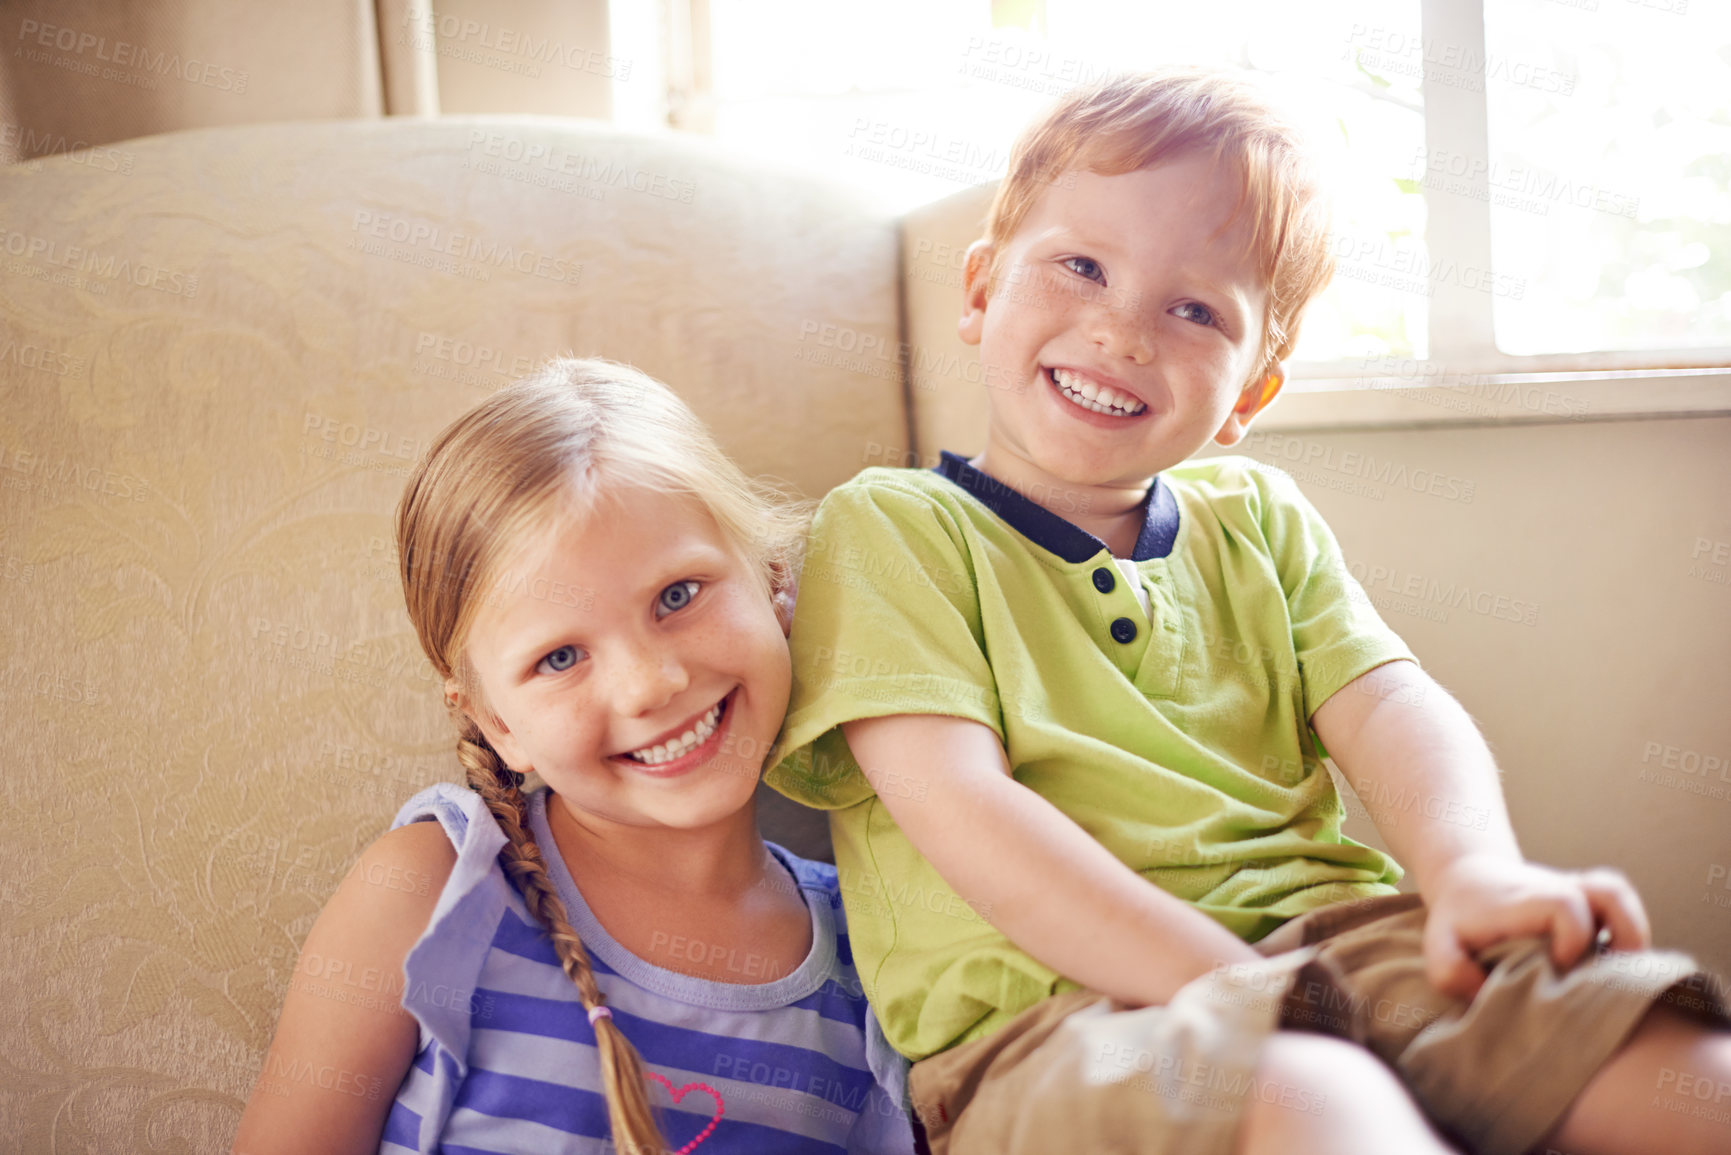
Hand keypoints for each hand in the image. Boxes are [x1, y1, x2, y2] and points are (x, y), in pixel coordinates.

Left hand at [1420, 853, 1650, 1000]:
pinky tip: (1615, 965)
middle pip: (1609, 895)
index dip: (1573, 938)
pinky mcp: (1587, 899)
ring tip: (1622, 973)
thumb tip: (1486, 995)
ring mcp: (1574, 890)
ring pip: (1619, 894)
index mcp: (1523, 902)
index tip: (1558, 965)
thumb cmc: (1457, 920)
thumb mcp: (1438, 946)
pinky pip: (1622, 904)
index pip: (1565, 906)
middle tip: (1601, 980)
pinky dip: (1629, 932)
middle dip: (1617, 940)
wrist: (1468, 881)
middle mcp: (1555, 889)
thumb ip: (1451, 973)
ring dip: (1631, 934)